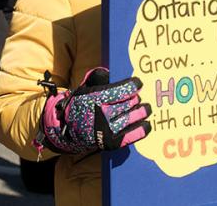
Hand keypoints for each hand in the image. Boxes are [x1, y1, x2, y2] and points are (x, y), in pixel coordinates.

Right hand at [37, 68, 151, 154]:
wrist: (68, 129)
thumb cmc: (81, 104)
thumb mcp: (86, 87)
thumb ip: (98, 77)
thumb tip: (112, 73)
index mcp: (96, 97)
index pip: (122, 89)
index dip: (134, 85)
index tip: (138, 83)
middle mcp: (103, 113)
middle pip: (130, 102)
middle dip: (136, 98)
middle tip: (137, 97)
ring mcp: (108, 129)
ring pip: (133, 116)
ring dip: (142, 111)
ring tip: (145, 108)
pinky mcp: (112, 142)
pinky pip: (133, 135)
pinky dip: (142, 128)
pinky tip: (147, 123)